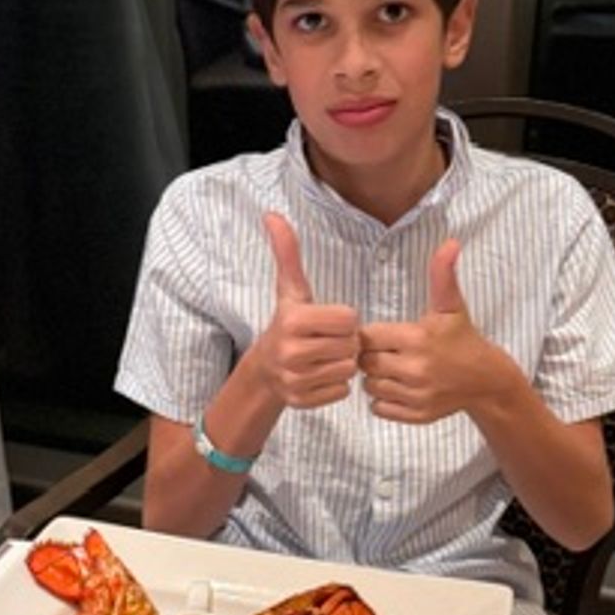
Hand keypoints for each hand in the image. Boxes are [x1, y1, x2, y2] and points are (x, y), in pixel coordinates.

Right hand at [255, 212, 359, 408]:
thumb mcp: (289, 290)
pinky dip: (335, 385)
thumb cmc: (287, 324)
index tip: (327, 321)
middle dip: (345, 343)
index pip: (349, 319)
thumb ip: (287, 253)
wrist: (264, 369)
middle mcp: (292, 351)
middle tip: (327, 341)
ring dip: (342, 363)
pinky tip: (320, 376)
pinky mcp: (301, 401)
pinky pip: (341, 391)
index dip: (344, 320)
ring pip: (347, 369)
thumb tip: (272, 214)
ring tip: (324, 357)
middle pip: (350, 345)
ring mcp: (295, 378)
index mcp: (294, 320)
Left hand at [359, 239, 517, 422]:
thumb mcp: (451, 307)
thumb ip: (442, 274)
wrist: (486, 381)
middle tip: (388, 353)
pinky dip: (383, 400)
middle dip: (371, 356)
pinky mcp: (416, 415)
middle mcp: (415, 368)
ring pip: (370, 386)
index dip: (371, 335)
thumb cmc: (462, 339)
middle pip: (365, 362)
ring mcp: (415, 395)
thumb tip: (450, 242)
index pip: (368, 337)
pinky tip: (398, 388)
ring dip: (375, 379)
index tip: (384, 336)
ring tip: (392, 369)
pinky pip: (379, 408)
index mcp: (417, 338)